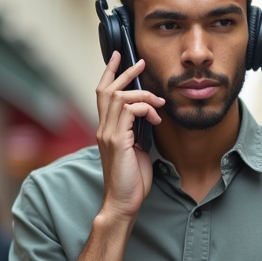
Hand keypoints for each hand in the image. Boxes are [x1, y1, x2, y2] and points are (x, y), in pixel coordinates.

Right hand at [95, 51, 163, 221]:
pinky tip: (156, 120)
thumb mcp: (136, 150)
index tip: (118, 58)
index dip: (110, 74)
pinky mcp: (118, 139)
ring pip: (120, 97)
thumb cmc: (131, 180)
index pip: (102, 95)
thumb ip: (137, 133)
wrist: (123, 202)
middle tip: (140, 62)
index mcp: (106, 130)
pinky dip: (146, 109)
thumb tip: (148, 119)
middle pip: (107, 90)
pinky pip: (129, 110)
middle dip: (124, 72)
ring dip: (143, 95)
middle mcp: (103, 129)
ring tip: (159, 102)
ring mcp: (108, 133)